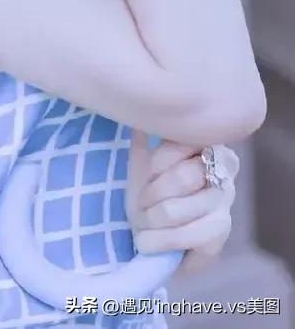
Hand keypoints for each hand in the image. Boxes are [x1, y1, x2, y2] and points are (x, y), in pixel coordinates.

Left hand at [125, 128, 239, 277]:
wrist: (159, 235)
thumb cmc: (152, 191)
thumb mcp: (143, 162)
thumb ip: (144, 140)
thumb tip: (137, 120)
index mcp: (208, 142)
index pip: (184, 142)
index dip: (157, 161)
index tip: (146, 174)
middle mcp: (225, 169)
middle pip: (183, 177)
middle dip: (151, 194)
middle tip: (138, 204)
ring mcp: (225, 204)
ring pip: (177, 210)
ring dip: (150, 220)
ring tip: (139, 223)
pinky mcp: (220, 235)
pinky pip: (186, 237)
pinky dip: (158, 241)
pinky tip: (145, 242)